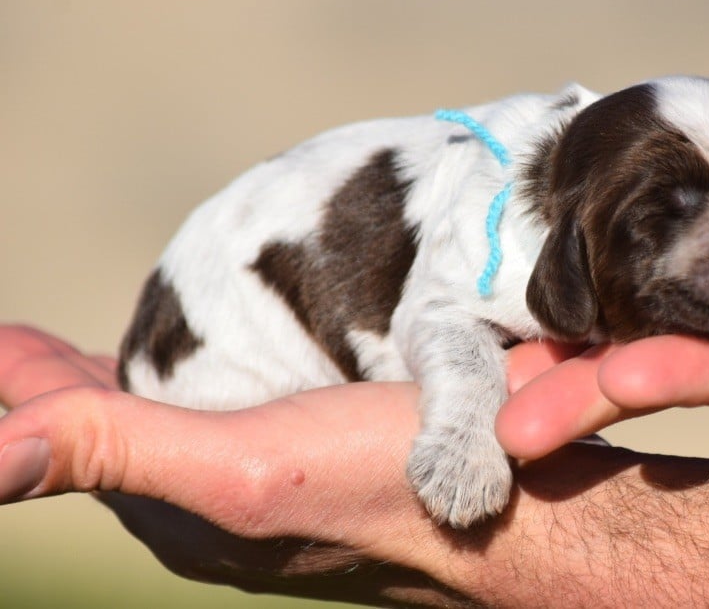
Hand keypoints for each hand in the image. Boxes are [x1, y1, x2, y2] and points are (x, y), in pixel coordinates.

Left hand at [0, 325, 480, 604]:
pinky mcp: (317, 438)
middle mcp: (219, 495)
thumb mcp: (239, 472)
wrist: (517, 507)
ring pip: (177, 406)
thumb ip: (112, 450)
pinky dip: (206, 359)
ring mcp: (272, 468)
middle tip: (16, 339)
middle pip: (116, 424)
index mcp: (181, 511)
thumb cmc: (381, 487)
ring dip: (129, 368)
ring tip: (86, 342)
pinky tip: (212, 339)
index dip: (22, 386)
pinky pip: (239, 392)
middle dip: (58, 380)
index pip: (69, 439)